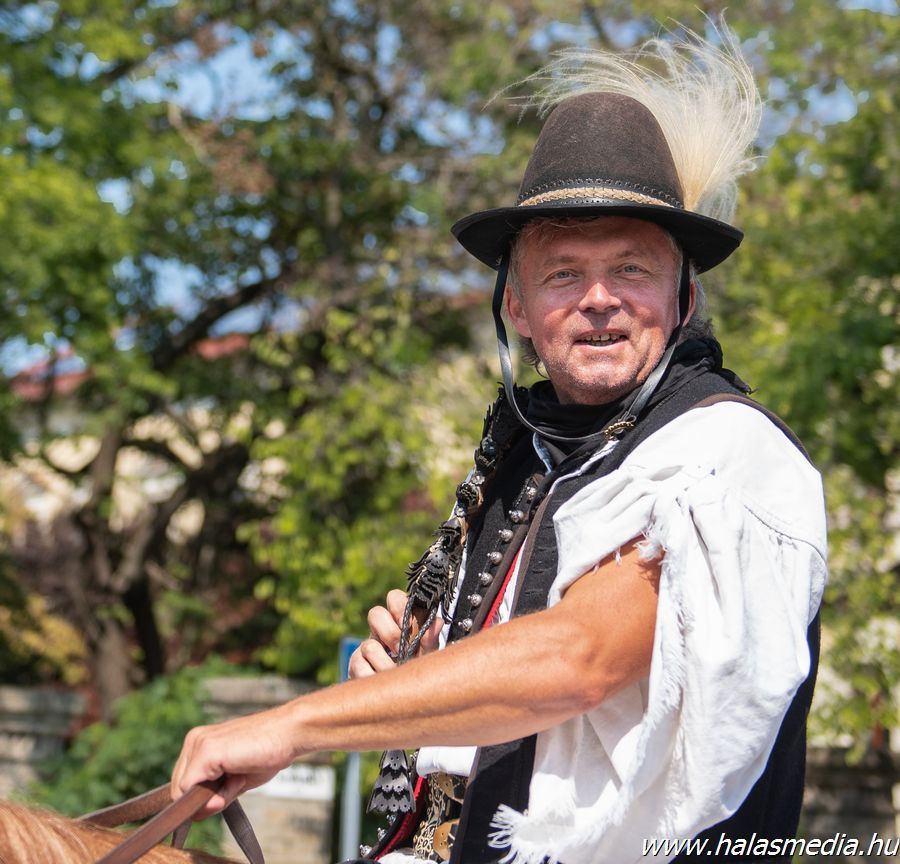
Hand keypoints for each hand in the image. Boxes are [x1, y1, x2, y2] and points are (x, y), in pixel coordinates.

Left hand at [171, 704, 297, 816]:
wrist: (289, 732)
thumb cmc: (268, 751)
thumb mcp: (235, 778)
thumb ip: (214, 794)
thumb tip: (196, 814)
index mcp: (200, 742)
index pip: (184, 784)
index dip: (203, 798)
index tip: (230, 788)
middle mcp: (194, 739)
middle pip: (179, 789)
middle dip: (205, 799)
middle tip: (236, 783)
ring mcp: (198, 743)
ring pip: (184, 792)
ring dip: (212, 797)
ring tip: (239, 778)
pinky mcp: (206, 751)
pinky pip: (193, 790)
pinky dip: (215, 796)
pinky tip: (237, 779)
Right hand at [348, 589, 442, 678]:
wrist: (405, 694)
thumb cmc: (417, 668)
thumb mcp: (428, 653)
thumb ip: (431, 638)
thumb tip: (438, 622)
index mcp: (399, 621)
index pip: (394, 598)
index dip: (399, 606)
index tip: (407, 623)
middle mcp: (380, 631)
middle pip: (375, 614)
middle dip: (391, 633)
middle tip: (402, 650)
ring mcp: (366, 648)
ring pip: (369, 645)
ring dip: (385, 663)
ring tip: (396, 673)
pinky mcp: (356, 666)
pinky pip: (359, 666)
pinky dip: (373, 676)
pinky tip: (383, 682)